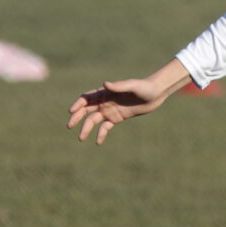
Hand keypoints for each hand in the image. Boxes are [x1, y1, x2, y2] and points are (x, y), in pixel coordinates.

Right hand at [67, 63, 188, 143]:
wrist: (156, 94)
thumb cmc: (144, 87)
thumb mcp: (132, 86)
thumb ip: (118, 86)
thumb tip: (104, 84)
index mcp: (106, 91)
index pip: (87, 98)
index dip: (78, 104)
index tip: (71, 111)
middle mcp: (105, 101)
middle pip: (86, 110)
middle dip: (77, 117)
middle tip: (69, 126)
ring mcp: (110, 110)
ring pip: (94, 120)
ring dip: (87, 128)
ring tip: (81, 138)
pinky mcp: (117, 118)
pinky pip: (106, 127)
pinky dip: (101, 134)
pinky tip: (98, 142)